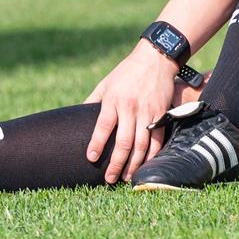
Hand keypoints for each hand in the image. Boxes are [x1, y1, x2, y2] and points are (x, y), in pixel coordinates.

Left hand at [84, 40, 178, 183]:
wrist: (155, 59)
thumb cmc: (126, 72)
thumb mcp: (106, 84)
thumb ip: (93, 102)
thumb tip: (77, 118)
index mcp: (113, 100)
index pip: (103, 127)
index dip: (97, 144)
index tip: (91, 158)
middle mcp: (130, 108)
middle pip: (123, 142)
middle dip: (116, 163)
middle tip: (109, 179)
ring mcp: (147, 112)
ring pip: (141, 145)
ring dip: (134, 164)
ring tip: (126, 178)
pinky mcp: (161, 114)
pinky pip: (157, 140)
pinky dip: (152, 155)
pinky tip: (145, 165)